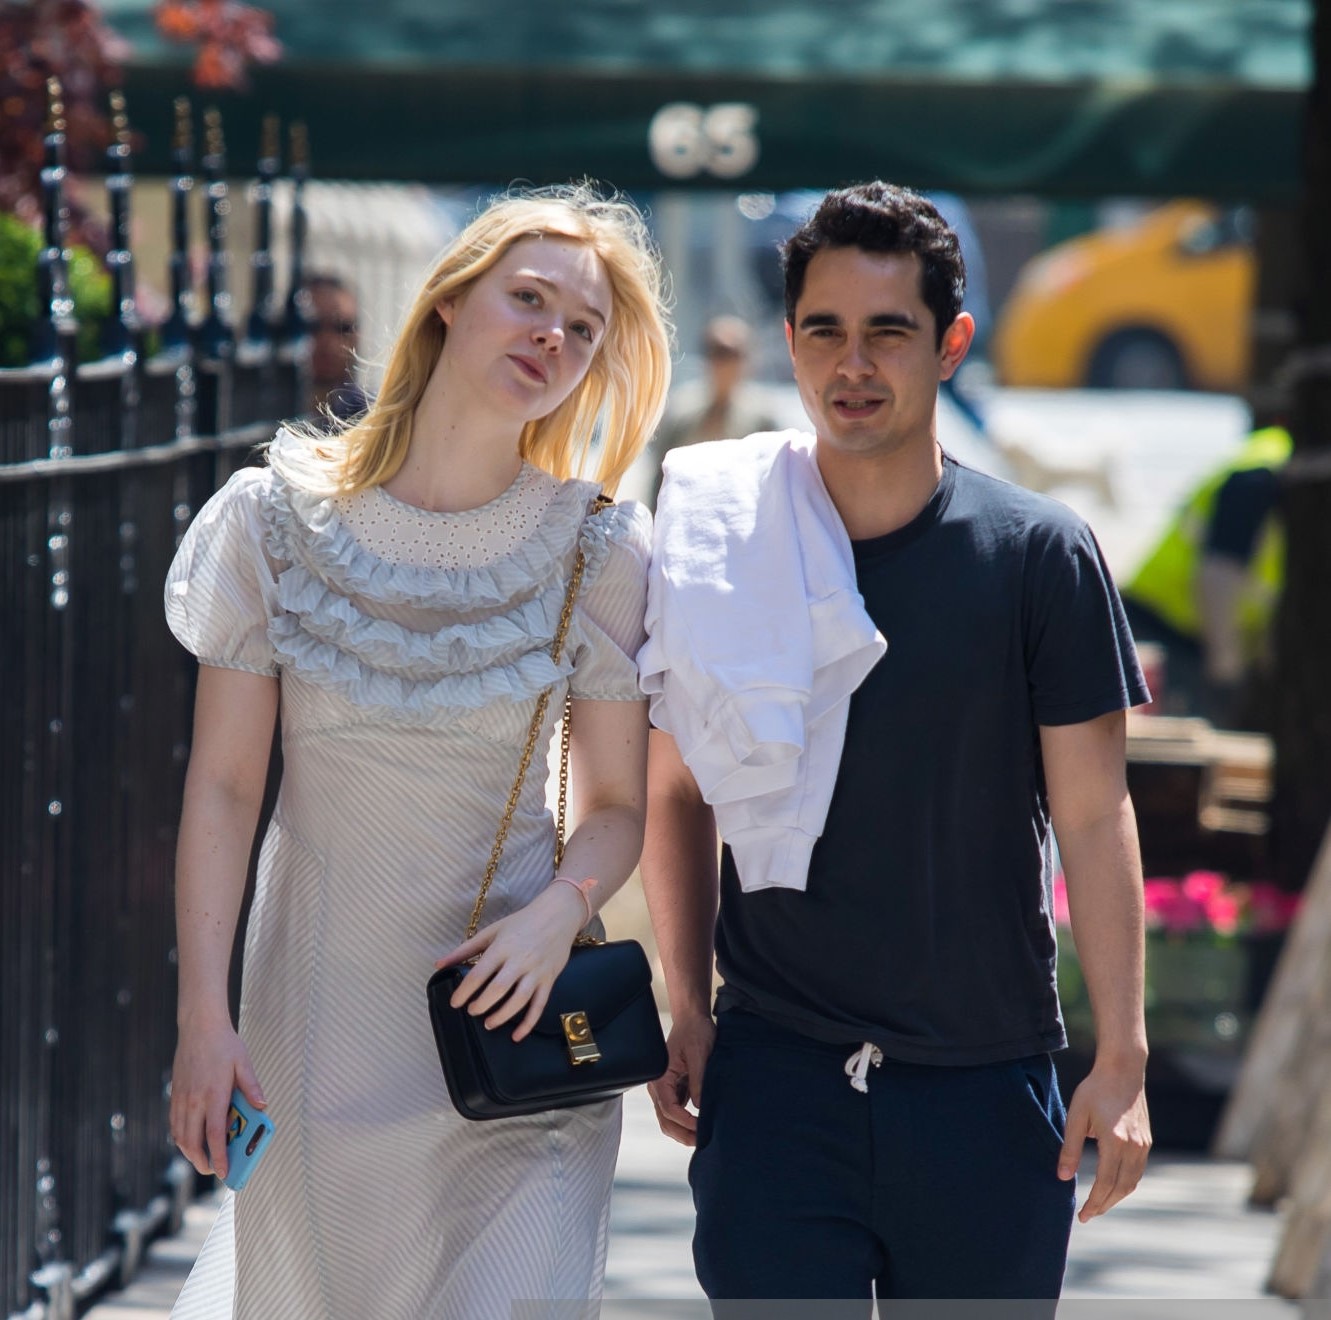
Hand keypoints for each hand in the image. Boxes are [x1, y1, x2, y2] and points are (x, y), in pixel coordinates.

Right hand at [170, 1019, 264, 1179]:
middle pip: (193, 1142)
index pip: (214, 1134)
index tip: (224, 1172)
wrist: (198, 1027)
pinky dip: (181, 1138)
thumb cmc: (224, 1045)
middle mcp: (194, 1101)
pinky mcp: (175, 1096)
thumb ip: (251, 1087)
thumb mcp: (244, 1063)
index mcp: (214, 1094)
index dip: (219, 1156)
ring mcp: (181, 1099)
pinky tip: (191, 1140)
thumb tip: (262, 1106)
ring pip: (180, 1136)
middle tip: (214, 1170)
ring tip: (203, 1160)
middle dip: (202, 1161)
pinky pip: (175, 1124)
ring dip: (190, 1153)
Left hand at [436, 884, 586, 1041]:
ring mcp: (536, 971)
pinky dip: (529, 1023)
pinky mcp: (549, 979)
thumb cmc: (521, 922)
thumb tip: (439, 964)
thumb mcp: (492, 931)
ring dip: (502, 1016)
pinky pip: (539, 1005)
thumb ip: (465, 949)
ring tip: (489, 1023)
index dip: (464, 991)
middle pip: (498, 989)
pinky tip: (517, 1035)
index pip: (479, 973)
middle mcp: (519, 961)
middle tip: (472, 1011)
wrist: (557, 915)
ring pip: (519, 1000)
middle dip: (482, 1004)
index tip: (455, 1003)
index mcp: (502, 947)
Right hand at [646, 1011, 714, 1145]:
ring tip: (702, 1136)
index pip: (668, 1108)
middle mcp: (658, 1085)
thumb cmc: (695, 1032)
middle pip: (665, 1119)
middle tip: (702, 1140)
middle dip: (682, 1133)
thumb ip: (697, 1081)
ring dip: (682, 1131)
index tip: (700, 1127)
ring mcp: (664, 1088)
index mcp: (661, 1076)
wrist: (692, 1019)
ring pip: (668, 1119)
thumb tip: (699, 1106)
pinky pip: (675, 1111)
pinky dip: (684, 1122)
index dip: (684, 1121)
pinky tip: (700, 1124)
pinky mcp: (673, 1088)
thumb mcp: (699, 1055)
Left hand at [1059, 1059, 1151, 1220]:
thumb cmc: (1095, 1090)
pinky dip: (1125, 1184)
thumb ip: (1069, 1147)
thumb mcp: (1076, 1116)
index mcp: (1115, 1141)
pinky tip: (1113, 1186)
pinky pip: (1137, 1171)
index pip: (1105, 1182)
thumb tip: (1062, 1177)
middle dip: (1104, 1204)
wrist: (1123, 1070)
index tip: (1082, 1215)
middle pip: (1120, 1188)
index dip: (1094, 1202)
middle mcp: (1133, 1147)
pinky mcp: (1147, 1141)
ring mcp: (1143, 1145)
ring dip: (1116, 1197)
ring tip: (1099, 1204)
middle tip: (1088, 1215)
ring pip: (1132, 1182)